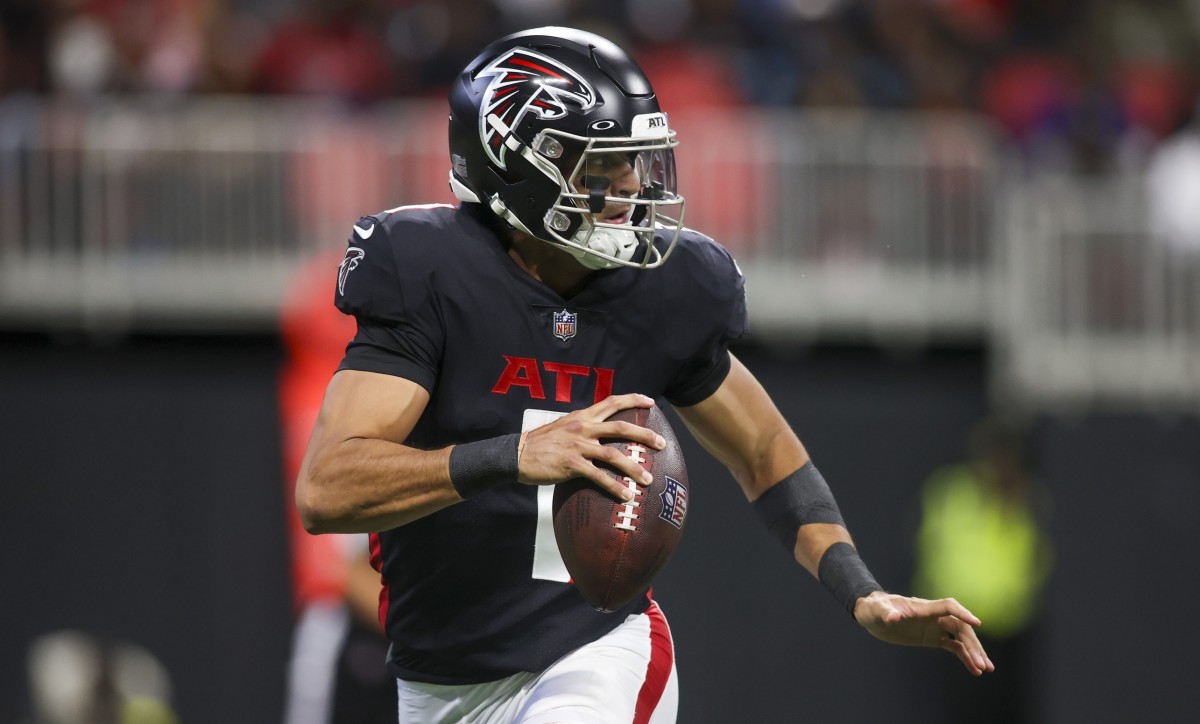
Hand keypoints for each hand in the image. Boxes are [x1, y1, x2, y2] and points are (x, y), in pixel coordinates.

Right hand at [516, 393, 666, 500]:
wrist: (516, 454)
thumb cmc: (540, 444)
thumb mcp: (562, 427)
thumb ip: (582, 428)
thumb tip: (598, 434)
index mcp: (582, 416)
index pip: (612, 401)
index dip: (633, 399)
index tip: (651, 401)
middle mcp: (583, 427)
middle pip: (622, 427)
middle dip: (645, 435)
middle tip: (662, 444)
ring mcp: (578, 445)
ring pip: (614, 454)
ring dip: (634, 468)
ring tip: (648, 479)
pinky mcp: (572, 464)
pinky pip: (599, 476)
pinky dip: (615, 487)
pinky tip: (625, 495)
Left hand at [853, 591, 994, 675]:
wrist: (873, 615)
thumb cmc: (875, 608)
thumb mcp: (878, 611)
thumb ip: (887, 613)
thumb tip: (894, 617)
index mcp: (924, 608)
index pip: (948, 607)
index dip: (963, 613)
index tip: (977, 624)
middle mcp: (934, 616)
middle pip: (960, 627)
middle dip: (973, 644)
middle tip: (983, 662)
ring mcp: (935, 627)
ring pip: (961, 638)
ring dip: (974, 652)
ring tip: (985, 669)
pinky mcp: (932, 638)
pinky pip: (954, 647)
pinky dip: (965, 657)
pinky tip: (974, 670)